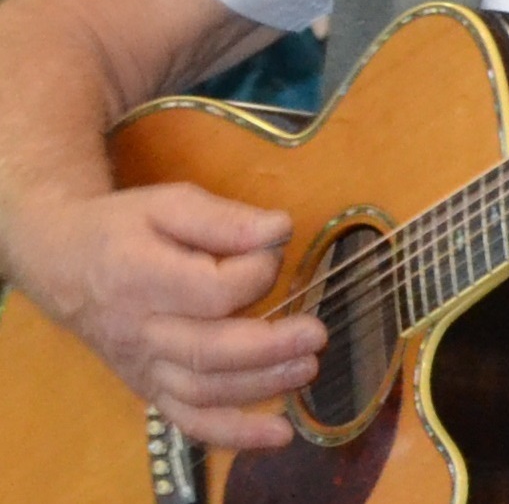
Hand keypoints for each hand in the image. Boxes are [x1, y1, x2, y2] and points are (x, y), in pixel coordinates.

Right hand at [6, 184, 324, 448]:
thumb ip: (223, 219)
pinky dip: (233, 434)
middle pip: (208, 350)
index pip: (208, 290)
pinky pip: (188, 420)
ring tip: (308, 368)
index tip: (274, 249)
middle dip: (269, 346)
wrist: (62, 265)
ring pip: (203, 390)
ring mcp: (142, 366)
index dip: (254, 274)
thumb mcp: (167, 204)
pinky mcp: (149, 387)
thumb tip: (279, 231)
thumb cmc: (122, 230)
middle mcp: (138, 331)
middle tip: (316, 334)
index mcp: (139, 278)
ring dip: (261, 386)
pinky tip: (278, 435)